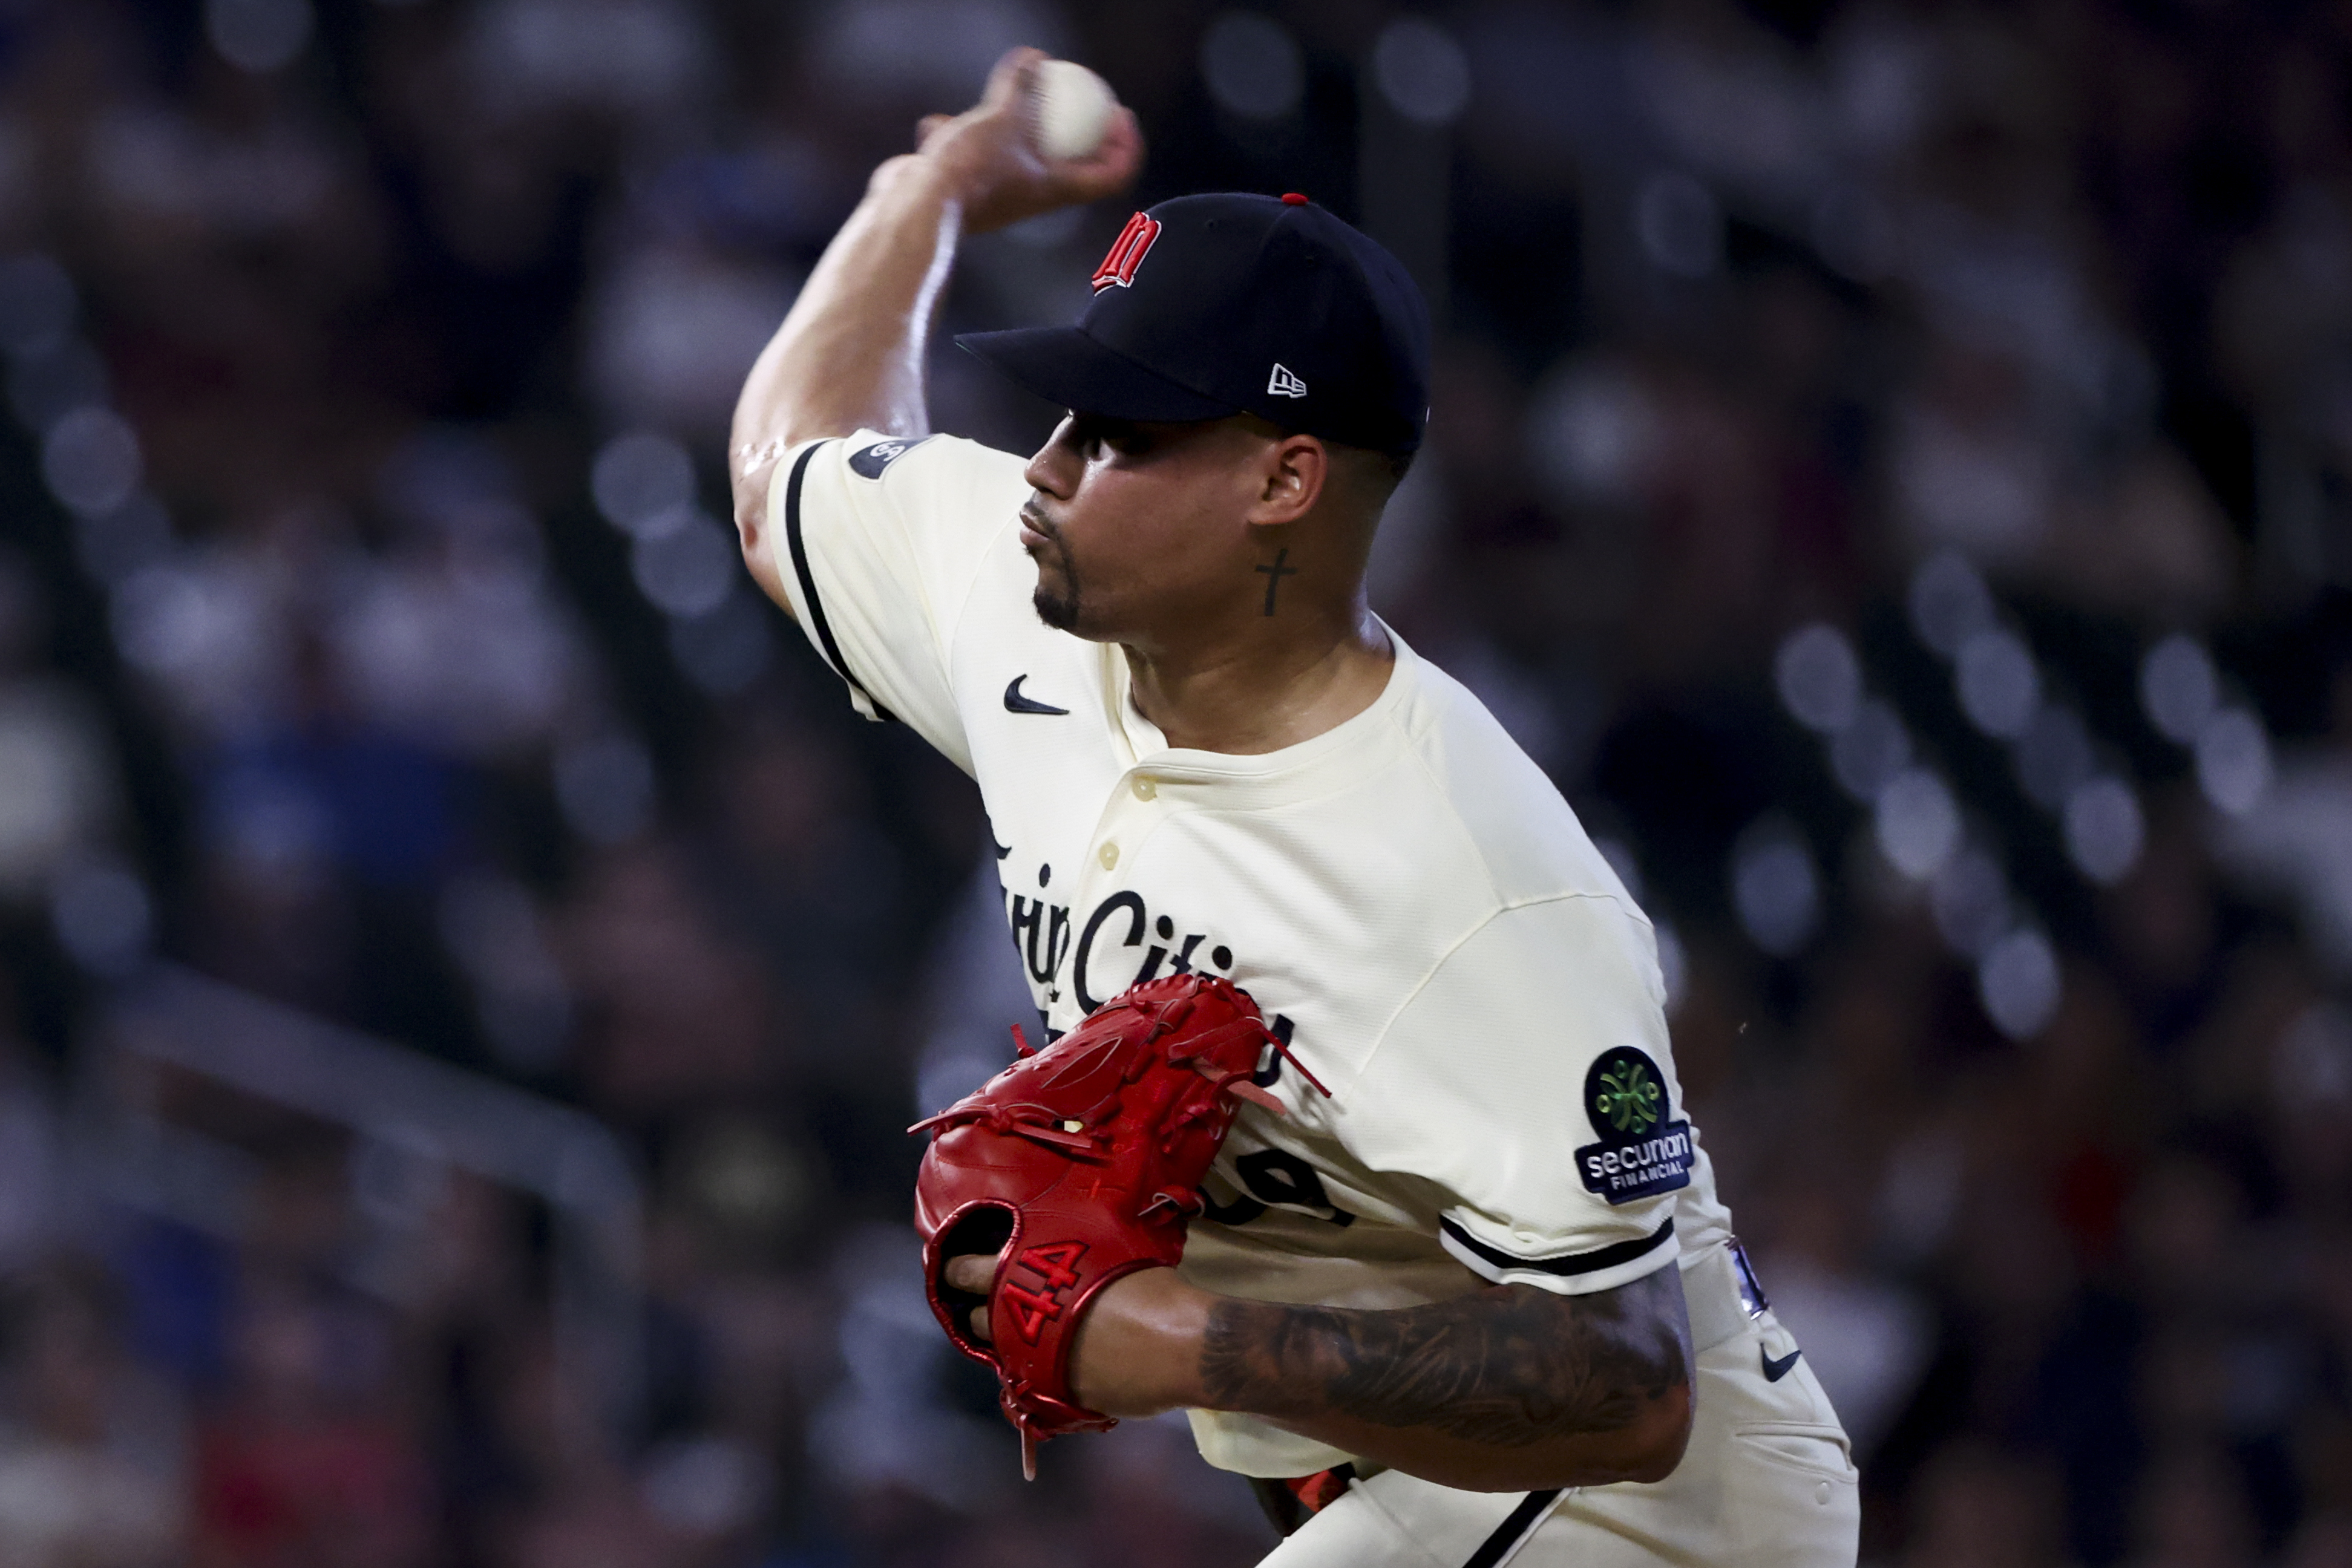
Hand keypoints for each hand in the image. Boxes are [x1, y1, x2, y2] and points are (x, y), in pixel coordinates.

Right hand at [909, 47, 1143, 234]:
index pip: (1113, 174)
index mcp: (1057, 188)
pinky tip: (939, 123)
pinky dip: (960, 137)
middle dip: (1077, 133)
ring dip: (1010, 128)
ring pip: (1016, 157)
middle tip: (1075, 98)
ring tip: (997, 105)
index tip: (1119, 112)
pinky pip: (972, 157)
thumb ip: (1021, 86)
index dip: (1127, 145)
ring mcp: (1000, 195)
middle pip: (1072, 166)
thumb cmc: (970, 170)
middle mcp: (1034, 196)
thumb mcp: (1002, 116)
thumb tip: (1035, 58)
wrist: (917, 208)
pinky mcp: (966, 191)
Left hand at [942, 1251, 1209, 1415]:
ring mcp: (1031, 1365)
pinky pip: (1034, 1382)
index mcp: (1020, 1277)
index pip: (966, 1271)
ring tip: (1030, 1331)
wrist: (1178, 1345)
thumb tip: (1060, 1242)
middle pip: (979, 1319)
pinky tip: (1065, 1358)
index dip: (957, 1268)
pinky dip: (1042, 1370)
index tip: (953, 1268)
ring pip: (1003, 1355)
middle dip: (982, 1311)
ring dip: (1009, 1343)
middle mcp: (1015, 1324)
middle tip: (995, 1302)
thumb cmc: (1144, 1284)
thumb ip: (1068, 1245)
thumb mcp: (1103, 1241)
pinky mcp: (1052, 1397)